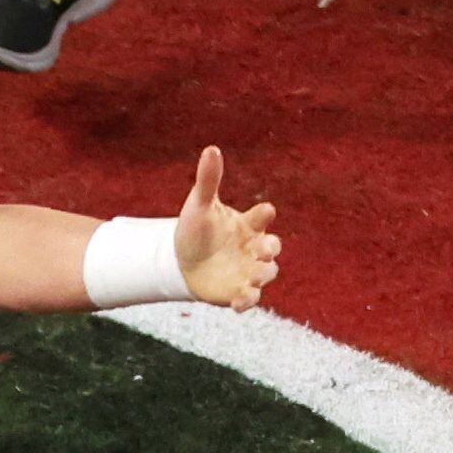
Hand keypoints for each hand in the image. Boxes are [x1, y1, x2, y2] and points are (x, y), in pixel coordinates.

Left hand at [176, 146, 280, 311]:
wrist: (179, 261)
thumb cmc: (194, 229)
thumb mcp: (199, 205)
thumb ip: (208, 180)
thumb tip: (212, 148)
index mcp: (247, 224)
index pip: (262, 217)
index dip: (265, 214)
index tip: (266, 211)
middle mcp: (252, 247)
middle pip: (272, 247)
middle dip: (271, 248)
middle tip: (263, 249)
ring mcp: (248, 270)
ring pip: (267, 273)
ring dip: (264, 274)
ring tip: (254, 276)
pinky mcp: (238, 290)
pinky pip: (251, 298)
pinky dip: (247, 301)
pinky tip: (237, 303)